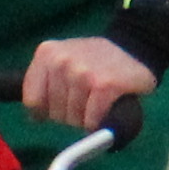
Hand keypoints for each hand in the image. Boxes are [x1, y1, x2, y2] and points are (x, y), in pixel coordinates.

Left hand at [22, 35, 157, 131]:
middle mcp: (61, 60)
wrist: (136, 46)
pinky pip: (91, 121)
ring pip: (73, 119)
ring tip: (98, 101)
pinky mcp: (104, 85)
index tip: (64, 103)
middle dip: (70, 114)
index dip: (48, 110)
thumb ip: (46, 83)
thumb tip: (35, 117)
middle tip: (87, 99)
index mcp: (46, 54)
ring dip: (86, 118)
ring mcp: (82, 72)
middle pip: (54, 113)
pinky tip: (107, 109)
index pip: (32, 101)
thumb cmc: (95, 60)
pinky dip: (99, 123)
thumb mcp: (63, 61)